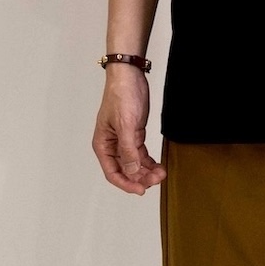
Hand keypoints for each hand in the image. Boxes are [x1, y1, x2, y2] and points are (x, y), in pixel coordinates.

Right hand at [92, 66, 165, 194]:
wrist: (130, 76)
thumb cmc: (121, 96)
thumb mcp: (125, 125)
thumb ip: (128, 150)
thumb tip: (132, 173)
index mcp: (103, 145)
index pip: (113, 173)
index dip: (127, 184)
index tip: (141, 190)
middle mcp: (112, 146)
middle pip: (125, 170)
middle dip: (140, 177)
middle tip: (157, 179)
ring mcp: (123, 140)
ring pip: (134, 163)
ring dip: (147, 171)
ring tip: (161, 173)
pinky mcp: (134, 134)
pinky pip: (141, 154)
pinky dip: (149, 161)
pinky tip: (158, 166)